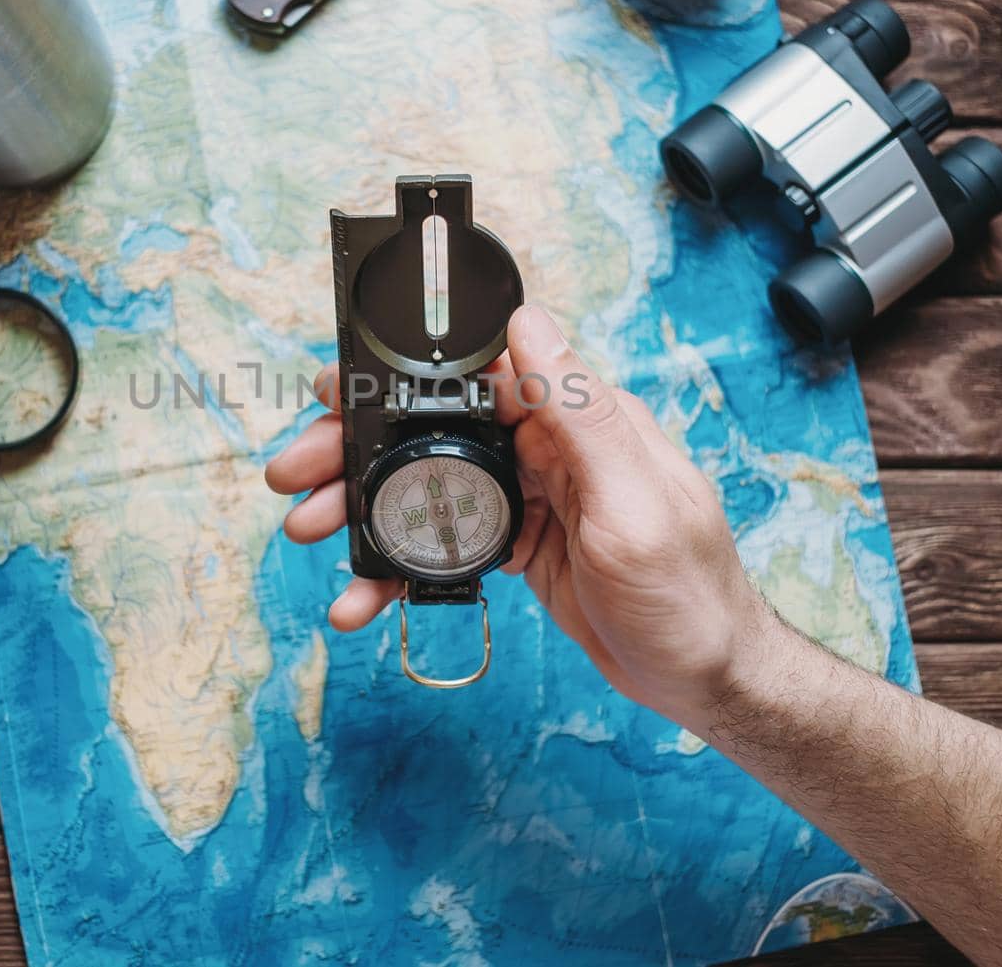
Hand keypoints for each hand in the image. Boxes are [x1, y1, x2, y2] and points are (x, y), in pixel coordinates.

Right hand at [265, 304, 769, 728]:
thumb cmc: (689, 594)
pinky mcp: (522, 543)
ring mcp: (532, 496)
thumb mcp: (636, 503)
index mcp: (579, 420)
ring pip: (429, 485)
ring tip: (307, 531)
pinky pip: (447, 542)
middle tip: (294, 473)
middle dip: (358, 450)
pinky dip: (401, 566)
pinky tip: (363, 594)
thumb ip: (581, 414)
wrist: (707, 678)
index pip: (477, 374)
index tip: (336, 387)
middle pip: (435, 429)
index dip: (398, 375)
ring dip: (365, 508)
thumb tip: (528, 323)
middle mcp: (551, 447)